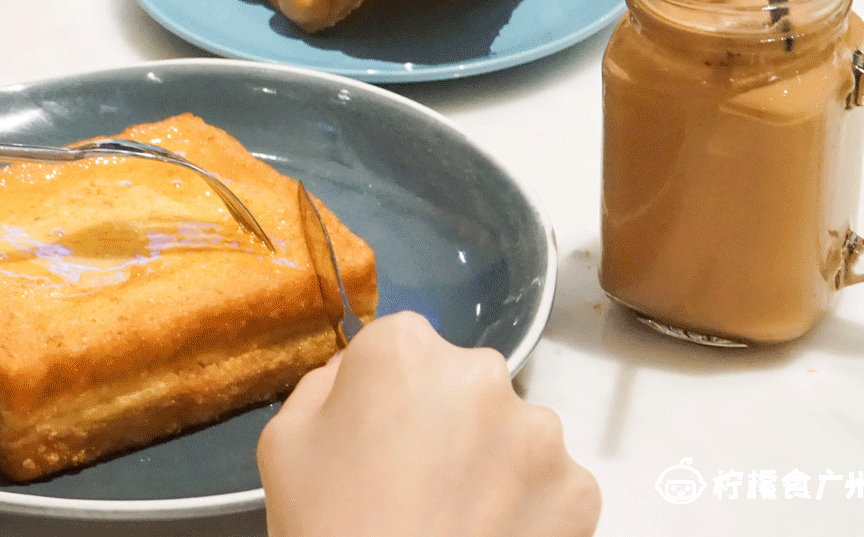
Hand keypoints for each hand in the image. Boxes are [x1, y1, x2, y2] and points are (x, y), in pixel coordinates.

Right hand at [258, 312, 599, 536]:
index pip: (400, 345)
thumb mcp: (284, 442)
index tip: (378, 436)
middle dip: (445, 420)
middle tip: (416, 482)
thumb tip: (355, 374)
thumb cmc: (330, 527)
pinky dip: (528, 506)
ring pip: (511, 432)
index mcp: (404, 349)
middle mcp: (481, 373)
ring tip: (456, 516)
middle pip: (462, 383)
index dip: (387, 392)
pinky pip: (550, 483)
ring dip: (491, 461)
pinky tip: (491, 535)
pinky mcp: (579, 488)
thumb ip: (324, 385)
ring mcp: (539, 432)